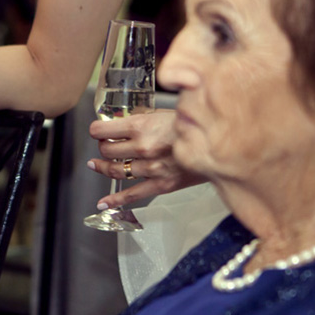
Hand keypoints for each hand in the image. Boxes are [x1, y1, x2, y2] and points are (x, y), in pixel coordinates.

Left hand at [86, 110, 206, 207]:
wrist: (218, 143)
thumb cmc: (192, 125)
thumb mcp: (165, 111)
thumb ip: (144, 118)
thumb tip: (125, 120)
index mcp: (142, 126)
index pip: (103, 130)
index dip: (96, 130)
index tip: (96, 130)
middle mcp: (142, 147)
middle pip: (107, 150)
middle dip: (102, 146)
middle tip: (103, 145)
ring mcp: (150, 167)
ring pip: (115, 170)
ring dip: (103, 167)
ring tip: (97, 165)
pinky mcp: (160, 184)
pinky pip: (132, 194)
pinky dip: (116, 201)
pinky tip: (104, 203)